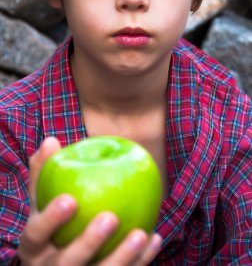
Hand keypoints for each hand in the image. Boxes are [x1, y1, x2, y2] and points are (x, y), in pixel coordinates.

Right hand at [18, 137, 161, 264]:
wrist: (60, 262)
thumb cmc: (54, 221)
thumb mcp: (42, 199)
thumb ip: (44, 172)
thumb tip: (51, 140)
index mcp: (33, 245)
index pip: (37, 234)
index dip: (51, 219)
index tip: (71, 200)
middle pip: (67, 263)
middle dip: (88, 242)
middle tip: (111, 217)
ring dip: (122, 257)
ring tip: (141, 233)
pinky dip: (140, 260)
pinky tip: (154, 238)